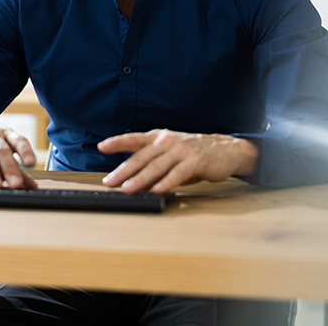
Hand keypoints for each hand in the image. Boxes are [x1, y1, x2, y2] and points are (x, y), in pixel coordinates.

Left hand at [97, 129, 258, 193]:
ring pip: (156, 166)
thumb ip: (153, 163)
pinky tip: (156, 190)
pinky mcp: (195, 161)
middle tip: (110, 181)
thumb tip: (132, 180)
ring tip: (127, 189)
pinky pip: (177, 174)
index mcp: (159, 137)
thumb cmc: (193, 153)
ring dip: (140, 179)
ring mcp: (181, 150)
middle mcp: (168, 141)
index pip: (134, 139)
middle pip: (141, 157)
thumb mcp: (170, 152)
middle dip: (123, 170)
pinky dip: (165, 183)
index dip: (117, 142)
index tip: (101, 146)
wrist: (225, 150)